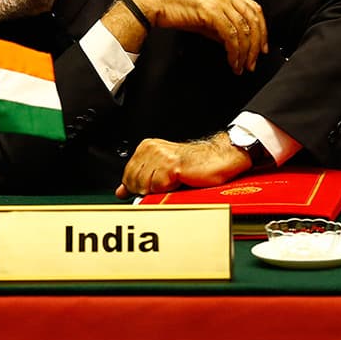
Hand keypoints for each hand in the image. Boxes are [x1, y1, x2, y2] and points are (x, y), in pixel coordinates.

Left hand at [114, 132, 250, 198]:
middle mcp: (151, 149)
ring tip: (174, 182)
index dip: (137, 187)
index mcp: (146, 148)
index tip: (150, 189)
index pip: (127, 174)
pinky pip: (159, 186)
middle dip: (148, 190)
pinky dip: (169, 189)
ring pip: (145, 185)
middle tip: (166, 186)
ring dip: (160, 190)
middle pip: (134, 181)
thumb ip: (141, 179)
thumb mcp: (162, 171)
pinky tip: (180, 181)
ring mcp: (160, 156)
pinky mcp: (171, 165)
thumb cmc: (194, 165)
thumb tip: (121, 191)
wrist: (219, 158)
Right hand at [130, 0, 268, 74]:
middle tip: (253, 62)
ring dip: (244, 52)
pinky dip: (234, 51)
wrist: (155, 1)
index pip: (254, 10)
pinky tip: (231, 60)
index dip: (262, 30)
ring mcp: (220, 1)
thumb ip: (220, 26)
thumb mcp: (203, 15)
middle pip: (253, 21)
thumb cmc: (174, 7)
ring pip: (243, 30)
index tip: (260, 47)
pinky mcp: (211, 12)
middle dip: (255, 45)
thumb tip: (232, 42)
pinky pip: (230, 35)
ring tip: (241, 66)